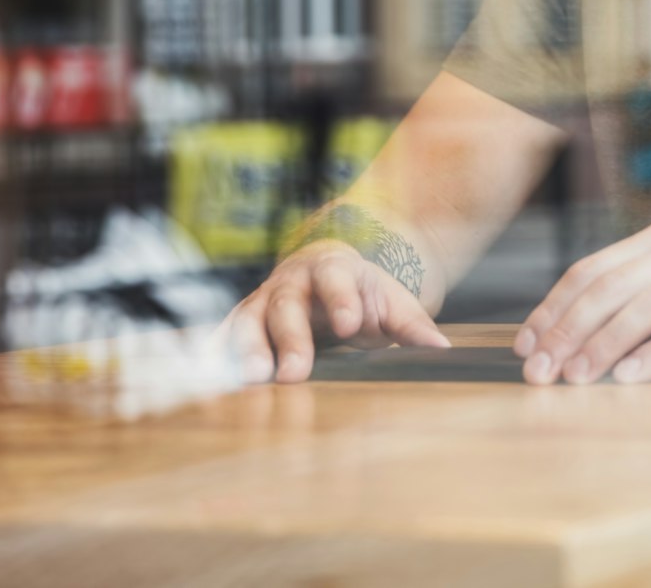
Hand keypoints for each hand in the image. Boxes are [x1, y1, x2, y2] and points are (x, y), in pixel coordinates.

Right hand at [218, 240, 450, 383]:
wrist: (324, 274)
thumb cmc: (360, 293)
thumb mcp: (390, 301)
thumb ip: (412, 324)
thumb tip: (442, 349)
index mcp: (332, 269)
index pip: (336, 280)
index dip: (341, 300)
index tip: (350, 326)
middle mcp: (289, 282)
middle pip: (285, 305)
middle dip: (290, 339)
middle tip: (295, 373)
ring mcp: (260, 301)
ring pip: (247, 321)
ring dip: (246, 350)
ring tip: (251, 380)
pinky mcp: (240, 322)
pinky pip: (221, 338)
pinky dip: (213, 357)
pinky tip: (208, 382)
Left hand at [514, 221, 650, 384]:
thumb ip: (642, 293)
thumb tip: (572, 335)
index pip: (593, 269)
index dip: (553, 307)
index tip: (526, 345)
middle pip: (611, 288)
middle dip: (567, 331)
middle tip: (540, 372)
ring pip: (645, 307)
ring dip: (604, 345)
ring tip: (577, 378)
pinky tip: (630, 377)